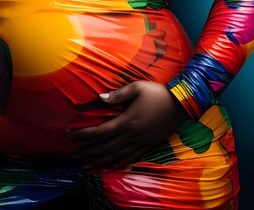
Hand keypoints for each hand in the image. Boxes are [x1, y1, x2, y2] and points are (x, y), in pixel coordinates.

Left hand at [67, 81, 188, 168]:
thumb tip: (99, 98)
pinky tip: (109, 165)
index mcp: (127, 121)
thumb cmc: (158, 93)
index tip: (72, 136)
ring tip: (85, 164)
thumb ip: (117, 94)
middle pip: (105, 148)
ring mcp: (141, 143)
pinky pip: (129, 159)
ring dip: (99, 161)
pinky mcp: (148, 146)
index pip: (101, 132)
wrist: (181, 105)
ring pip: (115, 156)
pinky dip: (116, 164)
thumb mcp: (137, 87)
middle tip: (72, 156)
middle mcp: (132, 136)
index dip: (85, 135)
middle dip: (87, 152)